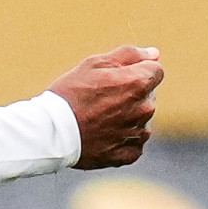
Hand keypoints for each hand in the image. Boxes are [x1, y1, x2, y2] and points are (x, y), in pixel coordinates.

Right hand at [51, 46, 163, 167]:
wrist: (52, 131)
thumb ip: (129, 55)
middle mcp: (144, 109)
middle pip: (149, 95)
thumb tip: (154, 54)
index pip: (156, 71)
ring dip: (128, 116)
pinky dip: (123, 139)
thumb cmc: (71, 93)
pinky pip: (134, 143)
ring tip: (100, 117)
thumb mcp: (95, 63)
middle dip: (132, 93)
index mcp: (138, 83)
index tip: (118, 77)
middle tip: (102, 97)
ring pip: (142, 119)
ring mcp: (137, 134)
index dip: (137, 70)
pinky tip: (103, 134)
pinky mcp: (128, 154)